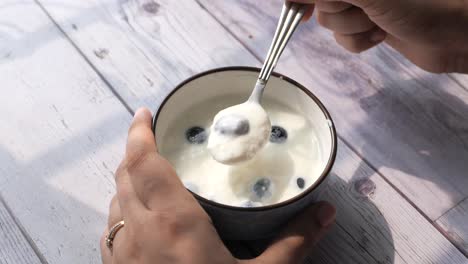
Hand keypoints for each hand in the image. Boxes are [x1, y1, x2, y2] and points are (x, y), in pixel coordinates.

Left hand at [100, 108, 335, 263]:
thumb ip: (295, 242)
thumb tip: (327, 211)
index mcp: (173, 224)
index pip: (144, 163)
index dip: (139, 132)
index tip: (144, 112)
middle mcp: (138, 232)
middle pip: (124, 175)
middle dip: (134, 151)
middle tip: (153, 138)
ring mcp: (120, 254)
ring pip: (115, 201)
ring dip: (127, 179)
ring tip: (147, 172)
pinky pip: (112, 226)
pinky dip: (122, 208)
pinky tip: (140, 217)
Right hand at [291, 0, 467, 72]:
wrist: (460, 32)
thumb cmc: (427, 2)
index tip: (300, 9)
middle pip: (319, 0)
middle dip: (339, 9)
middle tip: (366, 8)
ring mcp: (364, 1)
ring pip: (330, 20)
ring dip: (352, 27)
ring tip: (381, 21)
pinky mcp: (370, 22)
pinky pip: (344, 37)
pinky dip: (359, 41)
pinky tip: (382, 34)